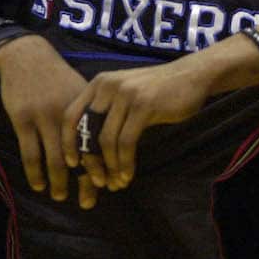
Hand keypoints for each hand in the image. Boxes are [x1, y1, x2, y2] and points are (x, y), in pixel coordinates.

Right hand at [0, 36, 96, 204]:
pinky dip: (35, 173)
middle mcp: (68, 113)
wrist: (27, 56)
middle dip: (86, 182)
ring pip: (56, 159)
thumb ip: (92, 117)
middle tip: (87, 202)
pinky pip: (30, 154)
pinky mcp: (22, 119)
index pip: (100, 144)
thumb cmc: (56, 78)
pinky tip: (39, 185)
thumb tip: (109, 151)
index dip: (105, 168)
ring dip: (59, 183)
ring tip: (60, 196)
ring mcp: (44, 116)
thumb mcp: (80, 91)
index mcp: (86, 107)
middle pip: (81, 156)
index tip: (109, 187)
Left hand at [62, 57, 211, 192]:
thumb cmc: (157, 91)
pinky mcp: (143, 106)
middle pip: (86, 130)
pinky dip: (125, 163)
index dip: (68, 142)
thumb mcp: (125, 94)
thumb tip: (90, 150)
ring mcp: (125, 94)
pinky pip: (126, 142)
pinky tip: (127, 175)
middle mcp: (107, 86)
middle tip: (97, 181)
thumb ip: (107, 112)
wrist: (191, 76)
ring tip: (116, 183)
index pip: (71, 115)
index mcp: (98, 84)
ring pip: (106, 139)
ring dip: (110, 166)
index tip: (72, 163)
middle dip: (90, 160)